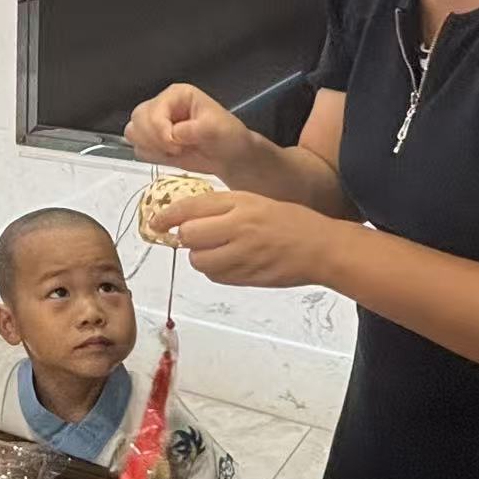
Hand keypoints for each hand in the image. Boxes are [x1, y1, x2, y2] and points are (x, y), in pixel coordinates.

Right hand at [124, 83, 253, 176]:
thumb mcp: (217, 128)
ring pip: (132, 133)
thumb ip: (194, 129)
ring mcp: (154, 123)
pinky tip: (169, 157)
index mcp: (175, 95)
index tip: (177, 146)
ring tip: (172, 152)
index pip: (153, 110)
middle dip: (152, 139)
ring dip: (149, 147)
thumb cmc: (228, 137)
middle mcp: (161, 106)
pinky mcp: (152, 141)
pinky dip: (151, 156)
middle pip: (137, 120)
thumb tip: (172, 135)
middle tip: (175, 150)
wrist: (231, 157)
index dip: (160, 130)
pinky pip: (138, 148)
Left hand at [156, 190, 336, 287]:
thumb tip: (182, 219)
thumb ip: (217, 208)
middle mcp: (239, 228)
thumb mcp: (252, 201)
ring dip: (200, 256)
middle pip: (189, 236)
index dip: (167, 216)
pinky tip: (230, 261)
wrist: (321, 248)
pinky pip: (215, 276)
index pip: (190, 208)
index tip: (157, 222)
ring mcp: (243, 255)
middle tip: (196, 236)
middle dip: (186, 237)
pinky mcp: (247, 277)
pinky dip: (215, 270)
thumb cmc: (288, 221)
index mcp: (239, 204)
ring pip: (198, 260)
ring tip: (217, 250)